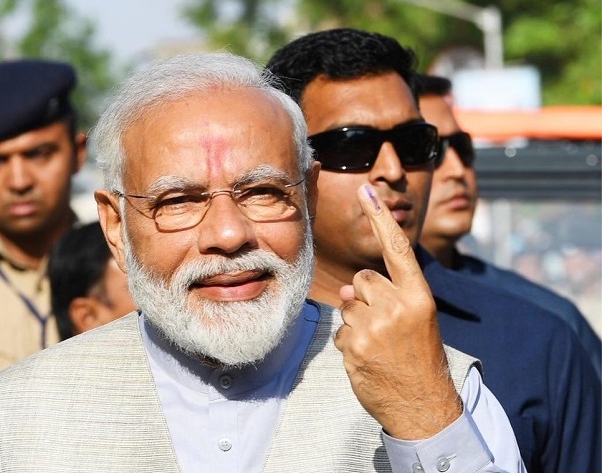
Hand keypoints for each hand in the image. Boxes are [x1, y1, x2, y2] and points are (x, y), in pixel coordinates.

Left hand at [334, 184, 461, 439]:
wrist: (424, 407)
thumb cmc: (421, 358)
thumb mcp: (418, 320)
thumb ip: (387, 295)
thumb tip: (348, 286)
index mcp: (420, 297)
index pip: (397, 249)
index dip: (381, 218)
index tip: (367, 191)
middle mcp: (397, 307)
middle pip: (363, 279)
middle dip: (367, 296)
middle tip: (385, 325)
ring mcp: (374, 327)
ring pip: (348, 303)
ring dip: (358, 320)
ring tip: (379, 343)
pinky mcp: (354, 346)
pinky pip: (341, 331)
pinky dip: (350, 343)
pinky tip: (369, 358)